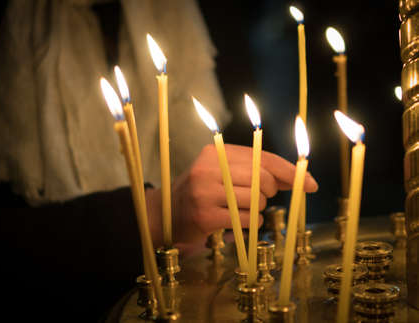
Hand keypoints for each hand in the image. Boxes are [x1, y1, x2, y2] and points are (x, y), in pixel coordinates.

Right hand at [146, 144, 317, 247]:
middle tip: (257, 198)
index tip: (311, 183)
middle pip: (263, 179)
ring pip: (256, 200)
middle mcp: (209, 167)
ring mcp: (205, 191)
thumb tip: (300, 178)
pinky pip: (247, 219)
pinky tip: (237, 221)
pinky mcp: (205, 215)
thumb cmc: (202, 191)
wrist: (165, 213)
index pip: (263, 158)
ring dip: (257, 209)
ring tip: (240, 209)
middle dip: (269, 192)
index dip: (290, 171)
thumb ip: (256, 170)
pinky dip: (250, 223)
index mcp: (216, 152)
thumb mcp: (224, 172)